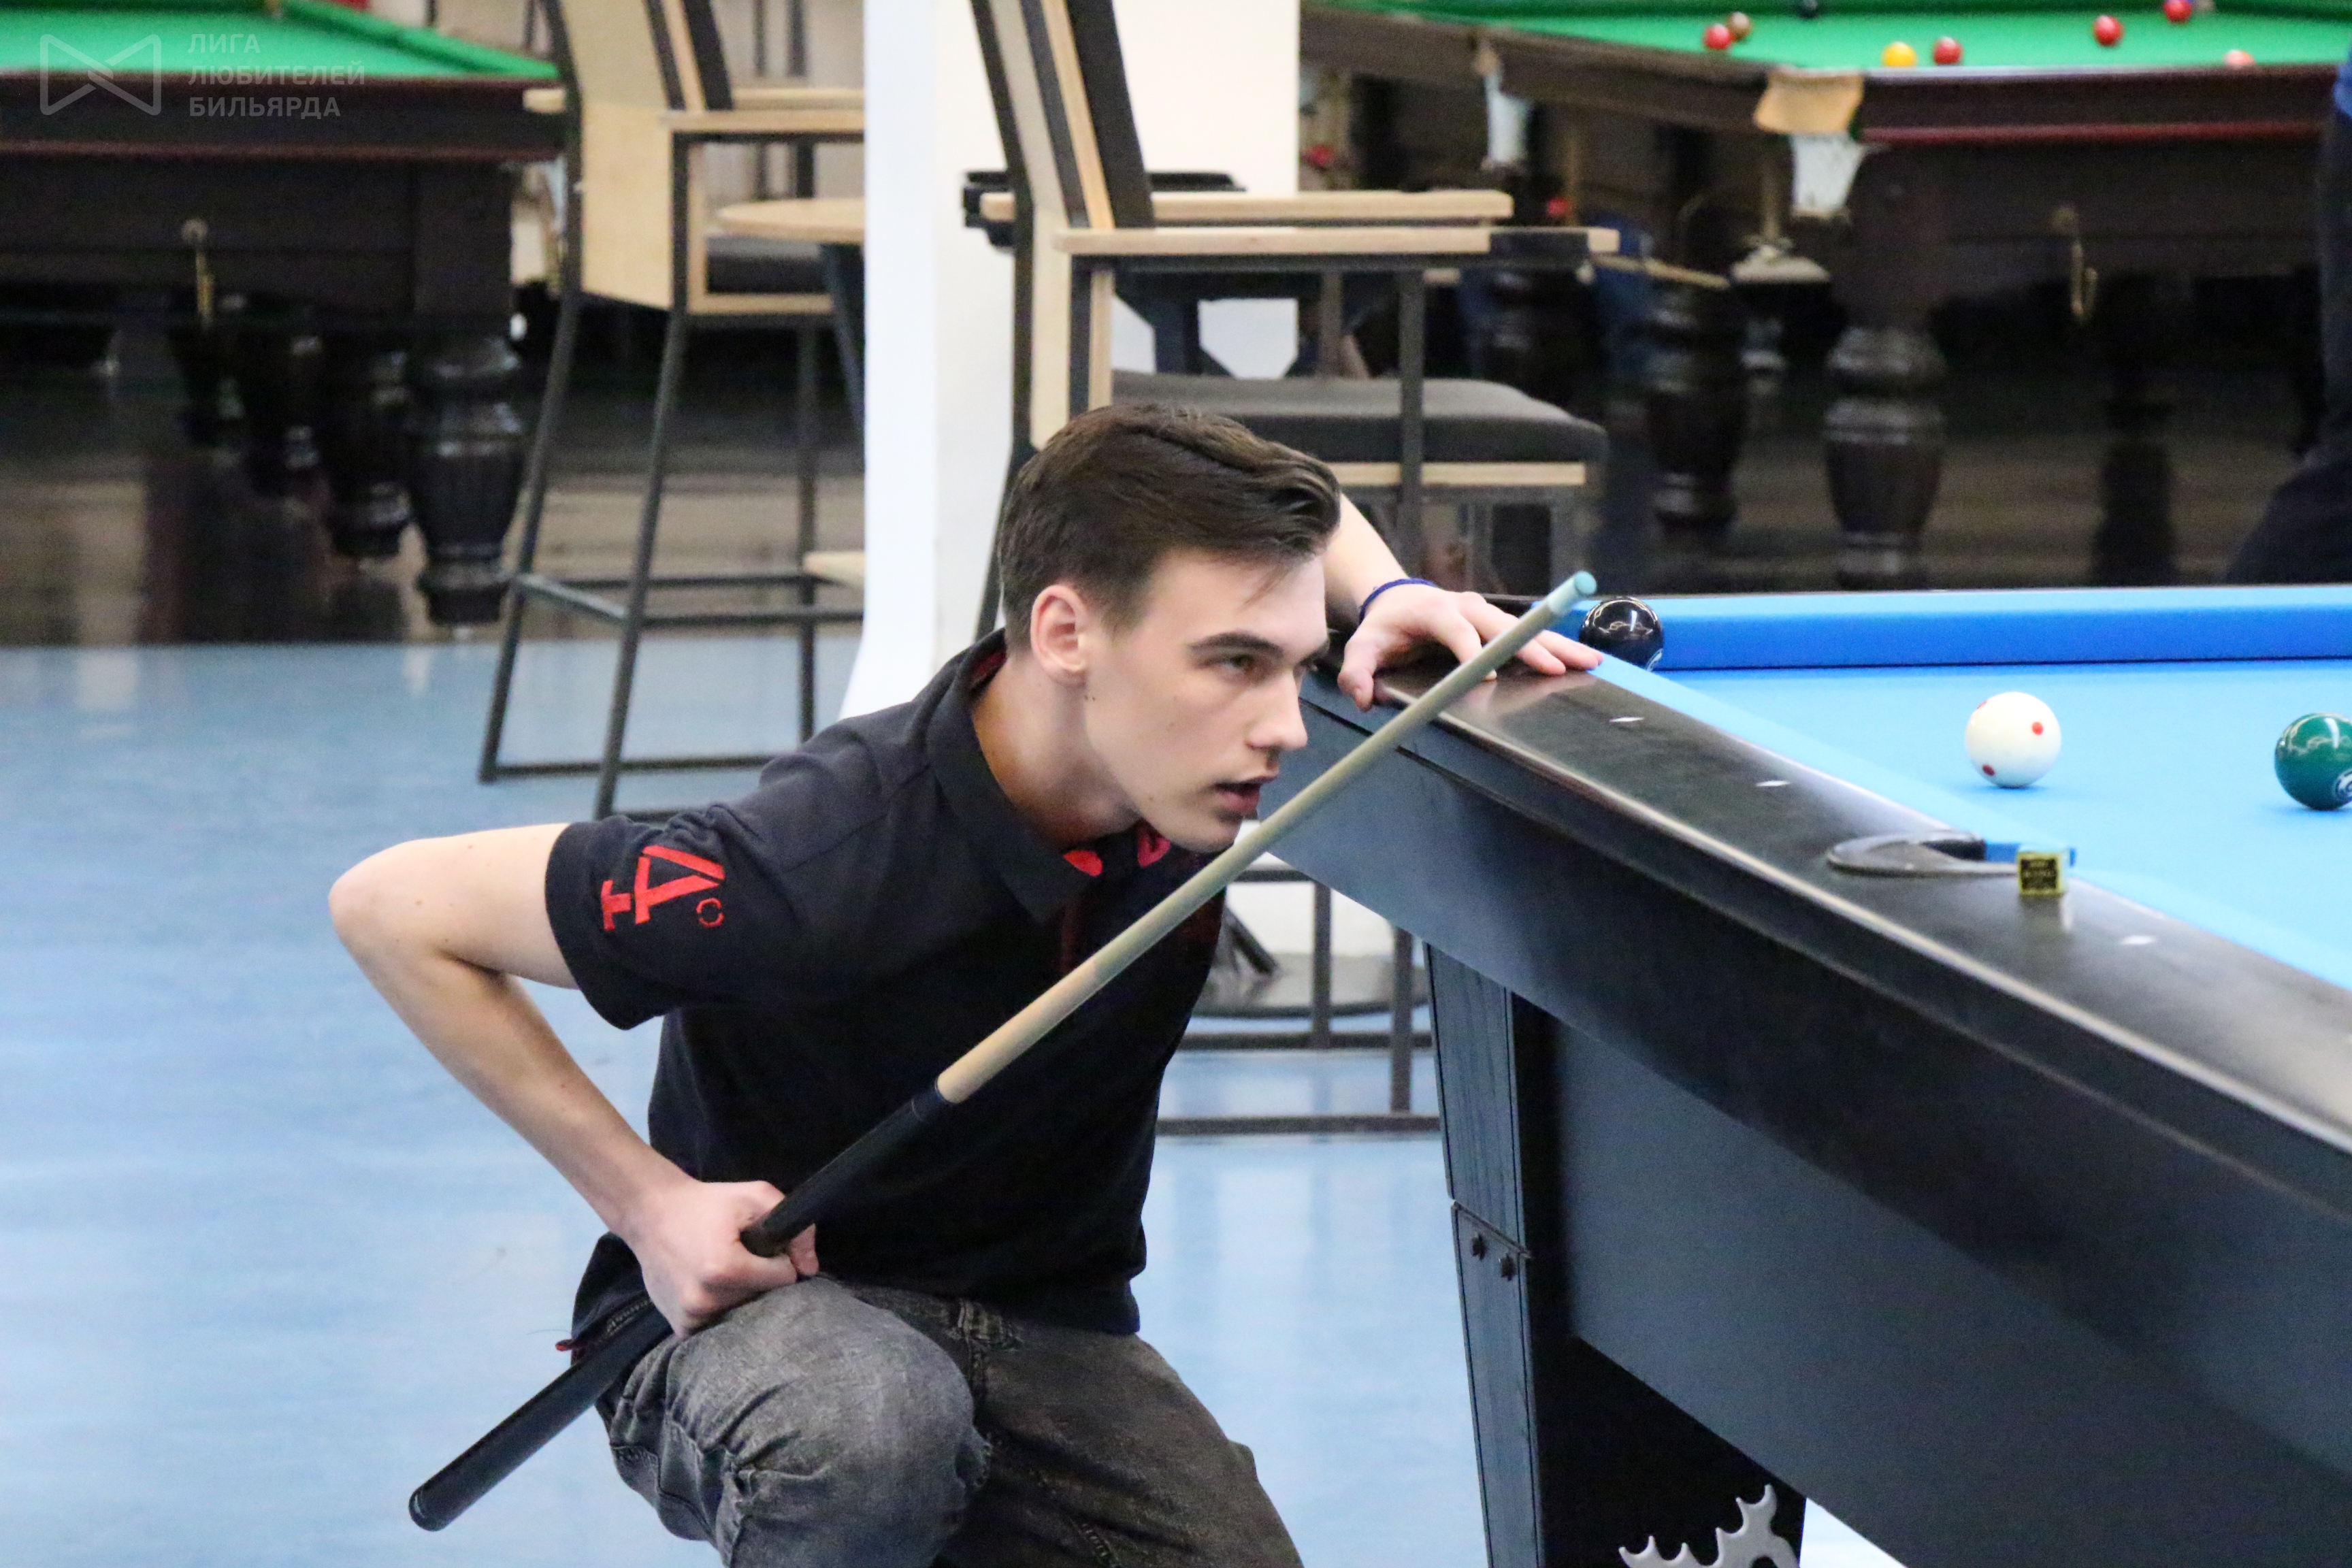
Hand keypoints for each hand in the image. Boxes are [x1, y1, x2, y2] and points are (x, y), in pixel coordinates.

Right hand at [620, 1174, 820, 1333]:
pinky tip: (711, 1288)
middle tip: (741, 1258)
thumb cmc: (707, 1203)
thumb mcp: (755, 1197)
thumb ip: (794, 1228)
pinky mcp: (680, 1327)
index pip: (783, 1279)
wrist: (651, 1213)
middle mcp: (705, 1299)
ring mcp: (691, 1317)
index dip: (780, 1260)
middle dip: (761, 1280)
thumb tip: (811, 1269)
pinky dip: (722, 1311)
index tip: (762, 1247)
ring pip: (743, 1314)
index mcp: (725, 1269)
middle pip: (763, 1299)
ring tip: (723, 1271)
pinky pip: (719, 1327)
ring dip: (742, 1297)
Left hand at [1336, 583, 1598, 710]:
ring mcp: (1487, 612)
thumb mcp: (1362, 647)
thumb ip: (1356, 671)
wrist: (1398, 599)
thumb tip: (1361, 696)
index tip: (1488, 676)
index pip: (1454, 628)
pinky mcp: (1498, 622)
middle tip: (1556, 669)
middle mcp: (1466, 606)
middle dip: (1529, 647)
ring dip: (1557, 645)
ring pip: (1525, 629)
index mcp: (1433, 610)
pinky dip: (1557, 646)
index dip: (1470, 650)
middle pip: (1501, 626)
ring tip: (1590, 661)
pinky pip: (1530, 634)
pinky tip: (1585, 660)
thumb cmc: (1384, 627)